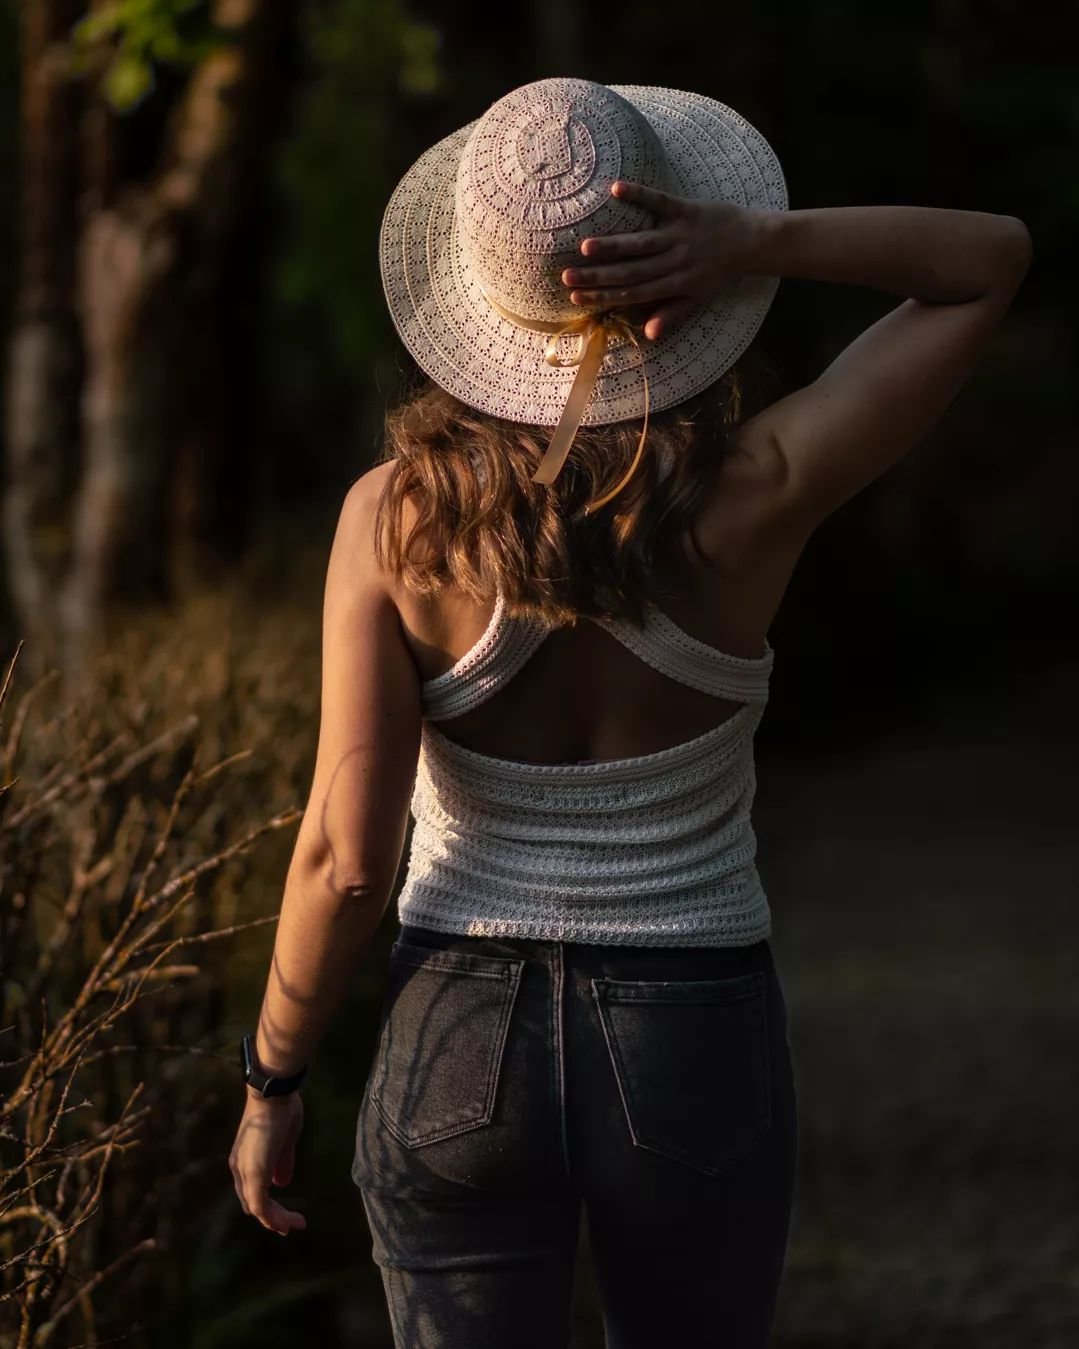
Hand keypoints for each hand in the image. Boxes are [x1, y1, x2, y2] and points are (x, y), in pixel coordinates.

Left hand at [229, 1091, 307, 1235]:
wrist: (273, 1095)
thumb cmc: (281, 1111)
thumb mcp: (284, 1141)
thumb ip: (282, 1163)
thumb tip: (282, 1183)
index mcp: (244, 1160)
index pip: (252, 1191)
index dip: (268, 1204)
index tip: (287, 1212)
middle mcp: (240, 1169)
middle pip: (252, 1203)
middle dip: (273, 1217)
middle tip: (291, 1225)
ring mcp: (246, 1173)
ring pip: (257, 1209)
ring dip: (276, 1220)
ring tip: (295, 1225)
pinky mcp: (255, 1175)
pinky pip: (261, 1207)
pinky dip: (274, 1218)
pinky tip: (288, 1222)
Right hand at [561, 180, 762, 339]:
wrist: (752, 242)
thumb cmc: (720, 272)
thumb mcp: (697, 298)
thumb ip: (671, 313)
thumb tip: (647, 334)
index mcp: (674, 285)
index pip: (632, 293)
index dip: (604, 296)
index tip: (576, 296)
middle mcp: (674, 263)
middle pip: (631, 272)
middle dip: (598, 277)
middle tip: (567, 276)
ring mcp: (680, 236)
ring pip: (641, 243)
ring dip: (613, 246)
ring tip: (585, 248)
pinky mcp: (687, 210)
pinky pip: (661, 202)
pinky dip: (640, 195)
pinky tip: (616, 190)